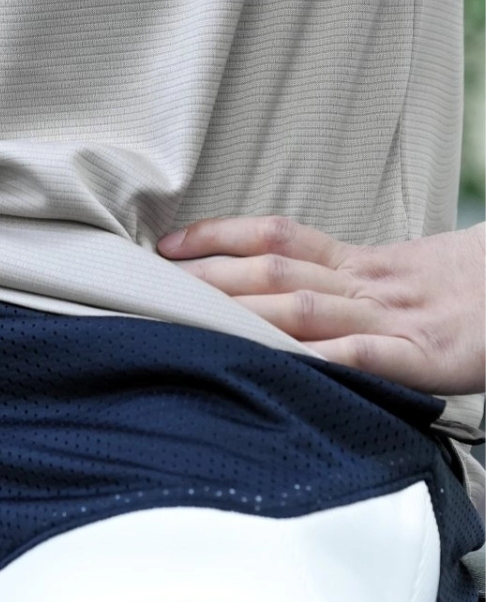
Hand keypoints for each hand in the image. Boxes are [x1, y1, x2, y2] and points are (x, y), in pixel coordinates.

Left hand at [157, 213, 485, 395]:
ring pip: (303, 308)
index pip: (277, 236)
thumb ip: (341, 286)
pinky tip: (277, 365)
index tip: (165, 246)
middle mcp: (366, 283)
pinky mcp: (425, 356)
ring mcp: (393, 318)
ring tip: (186, 319)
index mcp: (359, 263)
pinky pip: (362, 357)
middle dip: (208, 278)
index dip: (219, 236)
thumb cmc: (465, 294)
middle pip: (273, 271)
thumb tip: (269, 296)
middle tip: (148, 286)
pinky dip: (318, 359)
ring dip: (240, 313)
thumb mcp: (399, 279)